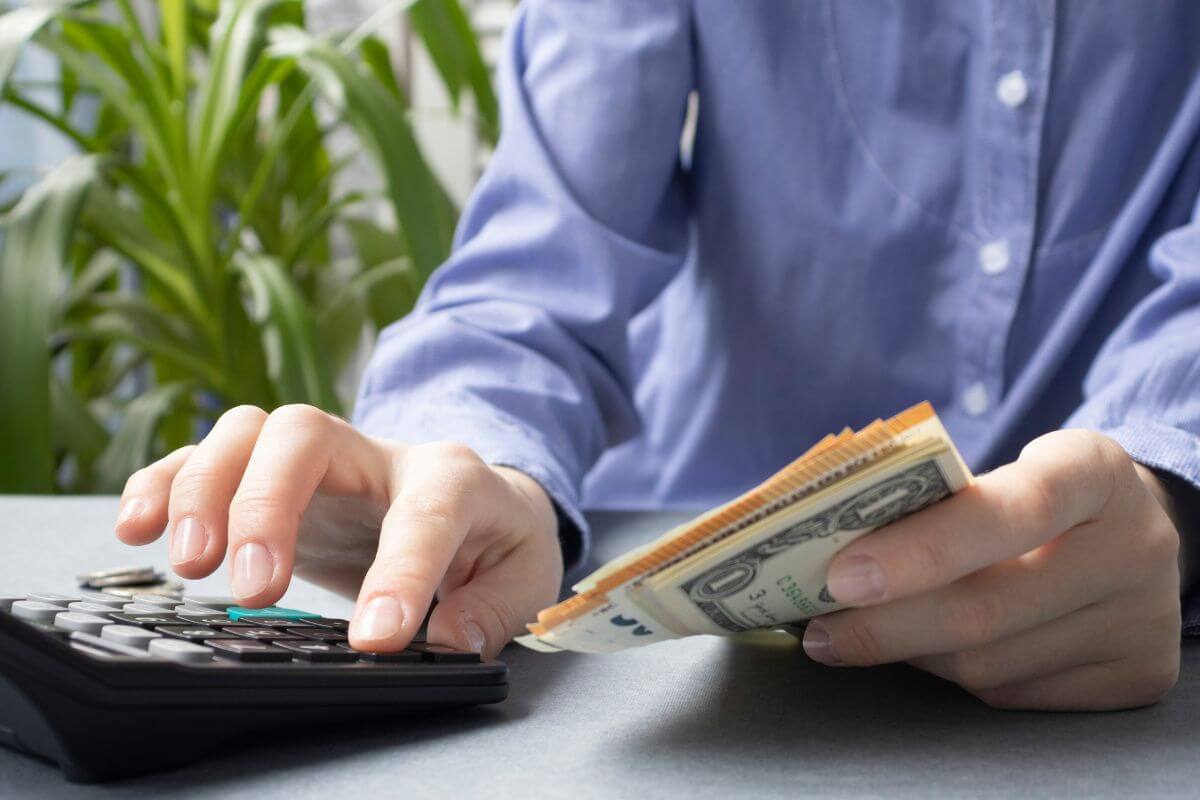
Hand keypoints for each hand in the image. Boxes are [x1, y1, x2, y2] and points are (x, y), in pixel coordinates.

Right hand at [113, 404, 562, 657]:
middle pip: (306, 434)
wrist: (479, 502)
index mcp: (452, 477)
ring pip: (247, 432)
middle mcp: (376, 454)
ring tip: (190, 563)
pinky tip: (138, 526)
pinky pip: (207, 457)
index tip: (373, 639)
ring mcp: (320, 460)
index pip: (425, 511)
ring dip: (206, 490)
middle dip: (269, 505)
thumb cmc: (499, 541)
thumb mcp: (526, 579)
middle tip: (252, 589)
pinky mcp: (273, 478)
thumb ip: (494, 608)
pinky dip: (165, 483)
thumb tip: (444, 640)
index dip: (400, 571)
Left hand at [803, 429, 1182, 709]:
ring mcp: (1143, 619)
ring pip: (990, 663)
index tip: (842, 575)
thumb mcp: (1006, 466)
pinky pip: (1012, 694)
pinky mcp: (1138, 676)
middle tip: (820, 628)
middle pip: (988, 607)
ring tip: (859, 635)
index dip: (922, 548)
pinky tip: (922, 650)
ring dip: (911, 653)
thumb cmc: (1038, 492)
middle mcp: (1135, 546)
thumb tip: (825, 552)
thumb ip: (935, 499)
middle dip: (886, 624)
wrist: (1137, 529)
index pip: (1012, 510)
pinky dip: (953, 675)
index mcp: (1095, 470)